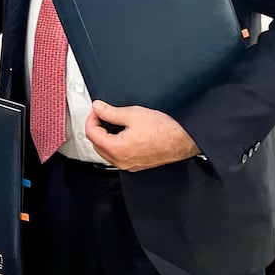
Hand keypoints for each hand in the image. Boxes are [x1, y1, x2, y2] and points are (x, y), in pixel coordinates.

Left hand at [84, 100, 199, 170]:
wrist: (183, 140)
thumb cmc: (164, 130)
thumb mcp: (133, 114)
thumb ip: (111, 112)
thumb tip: (98, 108)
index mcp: (117, 149)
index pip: (92, 134)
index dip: (91, 119)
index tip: (96, 110)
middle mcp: (121, 161)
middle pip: (96, 144)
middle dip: (96, 128)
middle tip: (102, 114)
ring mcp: (128, 165)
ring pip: (106, 152)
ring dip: (104, 137)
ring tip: (111, 122)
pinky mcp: (136, 165)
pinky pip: (117, 156)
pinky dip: (114, 145)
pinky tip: (121, 134)